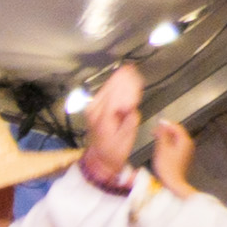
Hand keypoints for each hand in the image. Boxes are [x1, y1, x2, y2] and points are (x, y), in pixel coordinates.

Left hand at [78, 66, 142, 186]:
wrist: (99, 158)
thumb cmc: (114, 150)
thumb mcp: (127, 138)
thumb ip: (130, 120)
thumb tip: (132, 106)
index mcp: (103, 118)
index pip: (115, 95)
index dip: (126, 84)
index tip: (134, 73)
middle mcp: (95, 109)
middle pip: (110, 88)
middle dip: (122, 78)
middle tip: (132, 68)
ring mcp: (92, 107)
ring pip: (106, 88)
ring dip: (118, 79)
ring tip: (129, 70)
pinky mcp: (93, 107)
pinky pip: (105, 92)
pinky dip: (114, 85)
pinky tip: (122, 80)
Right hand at [143, 111, 195, 199]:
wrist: (173, 183)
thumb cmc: (168, 169)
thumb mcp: (161, 148)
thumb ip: (162, 134)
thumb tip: (162, 124)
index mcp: (184, 140)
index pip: (176, 126)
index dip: (165, 124)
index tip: (157, 123)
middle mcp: (188, 144)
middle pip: (177, 132)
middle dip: (165, 131)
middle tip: (155, 133)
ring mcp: (187, 151)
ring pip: (176, 139)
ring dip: (166, 138)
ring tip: (156, 141)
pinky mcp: (183, 157)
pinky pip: (176, 146)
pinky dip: (169, 145)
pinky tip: (161, 150)